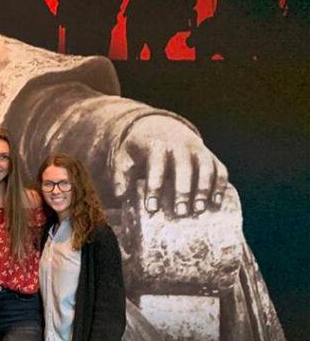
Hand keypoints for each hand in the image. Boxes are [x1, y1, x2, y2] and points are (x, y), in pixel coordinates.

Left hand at [112, 115, 227, 216]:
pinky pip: (219, 169)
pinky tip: (216, 202)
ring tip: (199, 210)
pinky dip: (220, 185)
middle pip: (184, 168)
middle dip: (183, 190)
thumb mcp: (125, 157)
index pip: (156, 166)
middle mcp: (180, 145)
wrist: (161, 127)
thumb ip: (120, 175)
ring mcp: (197, 150)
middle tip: (180, 213)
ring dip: (204, 189)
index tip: (151, 208)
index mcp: (156, 145)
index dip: (154, 187)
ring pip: (205, 168)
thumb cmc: (141, 150)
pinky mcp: (210, 156)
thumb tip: (119, 196)